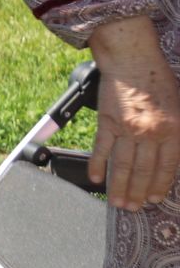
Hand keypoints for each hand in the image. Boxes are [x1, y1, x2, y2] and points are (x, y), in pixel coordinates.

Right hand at [88, 18, 179, 210]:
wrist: (133, 59)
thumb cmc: (159, 80)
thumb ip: (179, 134)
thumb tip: (175, 160)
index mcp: (173, 131)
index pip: (167, 168)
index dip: (161, 187)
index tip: (155, 200)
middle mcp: (151, 133)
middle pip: (145, 171)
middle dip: (139, 193)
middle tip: (133, 208)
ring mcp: (127, 129)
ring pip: (124, 164)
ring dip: (120, 186)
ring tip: (117, 202)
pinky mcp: (107, 121)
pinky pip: (102, 148)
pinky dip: (98, 164)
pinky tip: (95, 178)